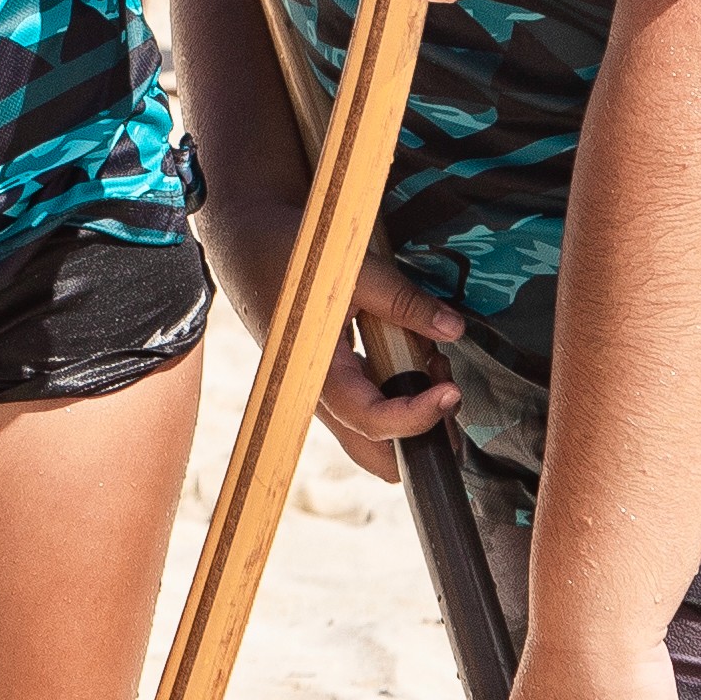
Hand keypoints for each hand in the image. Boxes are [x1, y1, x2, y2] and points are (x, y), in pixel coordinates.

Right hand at [307, 261, 469, 483]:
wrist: (248, 244)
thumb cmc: (290, 256)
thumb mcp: (353, 269)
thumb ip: (404, 301)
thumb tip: (452, 329)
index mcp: (316, 371)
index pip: (370, 420)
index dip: (418, 417)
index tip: (451, 392)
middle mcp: (318, 393)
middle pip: (375, 455)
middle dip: (422, 436)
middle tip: (447, 391)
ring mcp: (325, 390)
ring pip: (376, 436)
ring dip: (414, 413)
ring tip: (432, 363)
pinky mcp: (333, 379)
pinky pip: (373, 407)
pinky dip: (402, 393)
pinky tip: (415, 356)